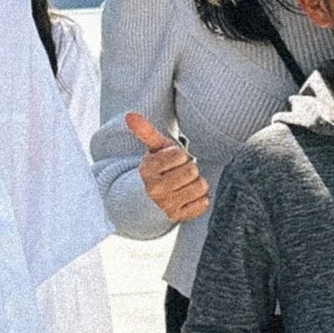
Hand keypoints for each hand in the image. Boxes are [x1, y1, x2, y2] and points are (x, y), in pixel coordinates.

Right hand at [126, 111, 209, 226]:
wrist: (150, 199)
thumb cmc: (159, 169)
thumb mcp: (154, 150)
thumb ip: (145, 131)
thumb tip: (130, 115)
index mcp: (147, 169)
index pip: (180, 156)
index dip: (181, 156)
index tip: (173, 161)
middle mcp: (154, 189)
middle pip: (192, 171)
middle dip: (190, 169)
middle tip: (180, 173)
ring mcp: (166, 205)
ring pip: (200, 187)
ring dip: (197, 183)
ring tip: (185, 184)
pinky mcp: (178, 217)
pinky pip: (203, 203)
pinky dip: (200, 199)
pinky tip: (188, 196)